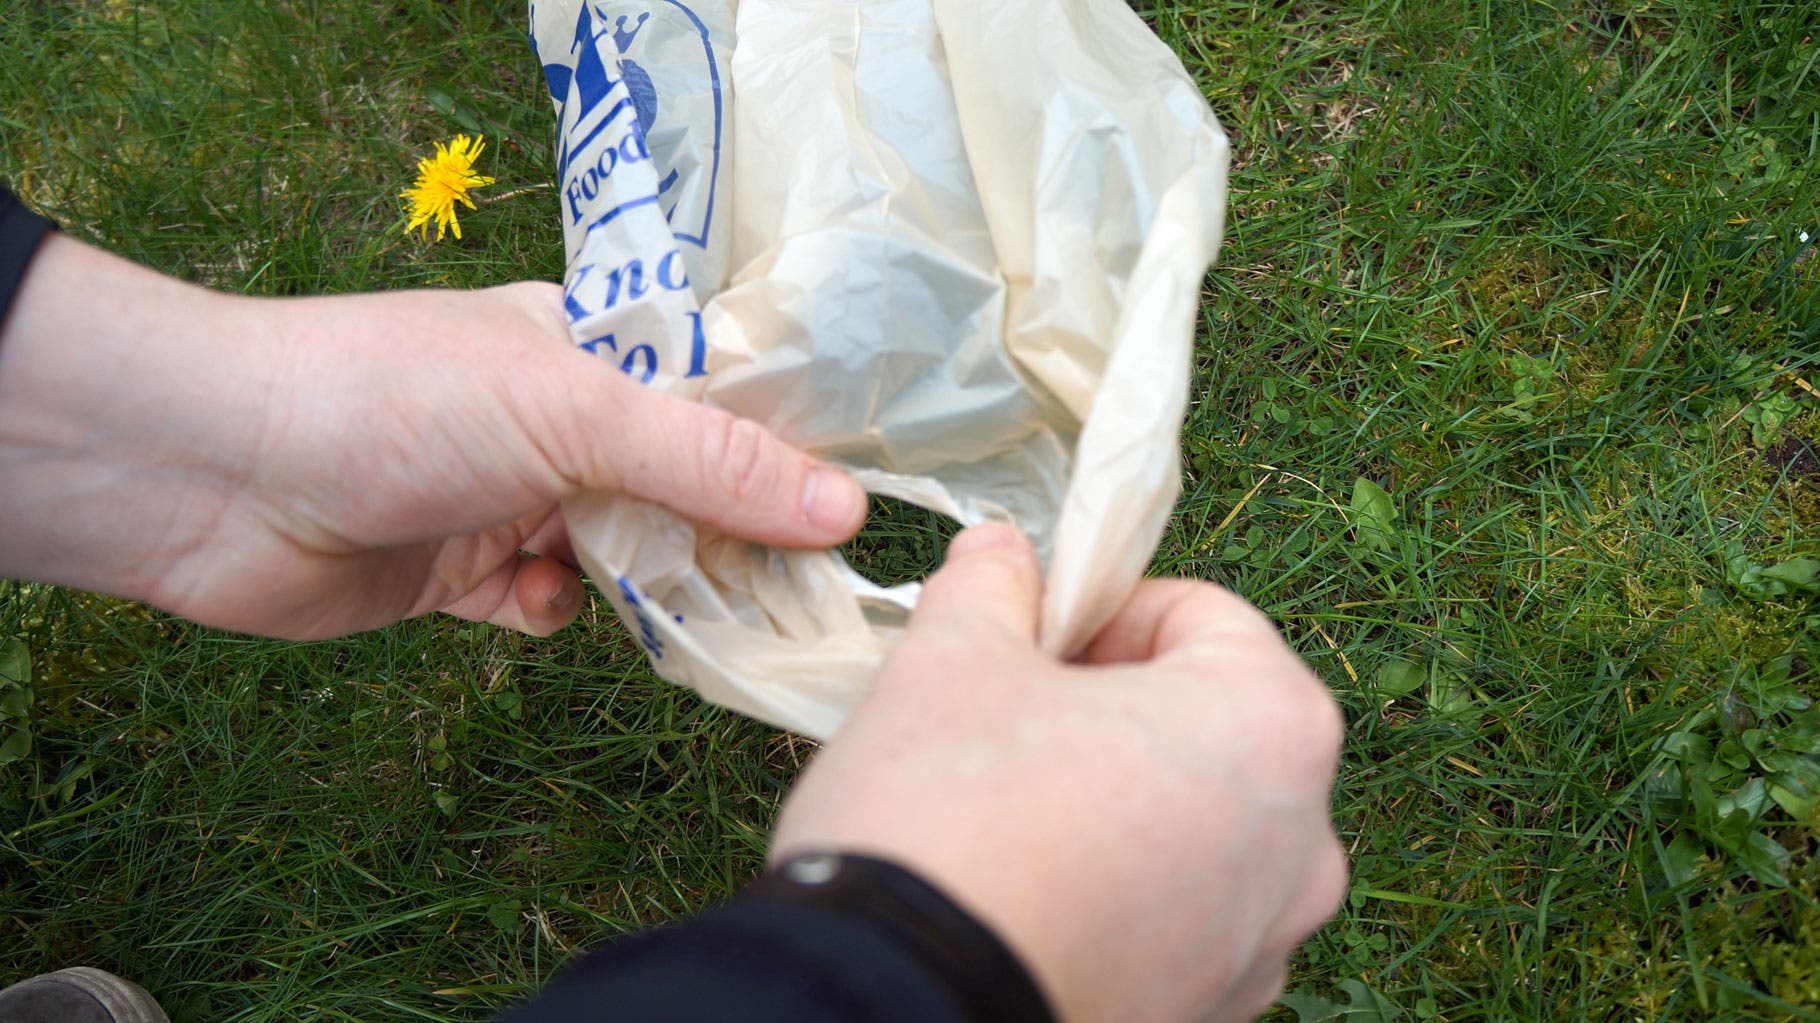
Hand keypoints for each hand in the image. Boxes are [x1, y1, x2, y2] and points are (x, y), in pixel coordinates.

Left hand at [0, 234, 865, 638]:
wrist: (209, 473)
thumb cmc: (393, 399)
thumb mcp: (572, 412)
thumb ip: (708, 462)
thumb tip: (846, 509)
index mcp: (588, 348)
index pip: (718, 399)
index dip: (783, 452)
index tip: (852, 514)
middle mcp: (556, 419)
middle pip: (679, 488)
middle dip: (723, 537)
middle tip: (791, 592)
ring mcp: (509, 496)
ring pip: (620, 554)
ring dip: (641, 583)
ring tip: (670, 605)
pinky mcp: (461, 572)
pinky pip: (546, 603)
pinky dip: (549, 610)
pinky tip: (528, 598)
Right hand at [771, 525, 1346, 1022]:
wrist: (905, 1008)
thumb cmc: (949, 817)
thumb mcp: (951, 661)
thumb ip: (991, 586)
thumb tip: (1001, 552)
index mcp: (1273, 725)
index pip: (1201, 615)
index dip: (1101, 607)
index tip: (1026, 634)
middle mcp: (1304, 842)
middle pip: (1209, 723)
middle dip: (1112, 704)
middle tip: (1007, 713)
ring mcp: (1264, 947)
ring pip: (1196, 827)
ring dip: (1119, 798)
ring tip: (1009, 811)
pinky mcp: (1209, 1016)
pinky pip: (1177, 920)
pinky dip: (1119, 891)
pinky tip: (1027, 894)